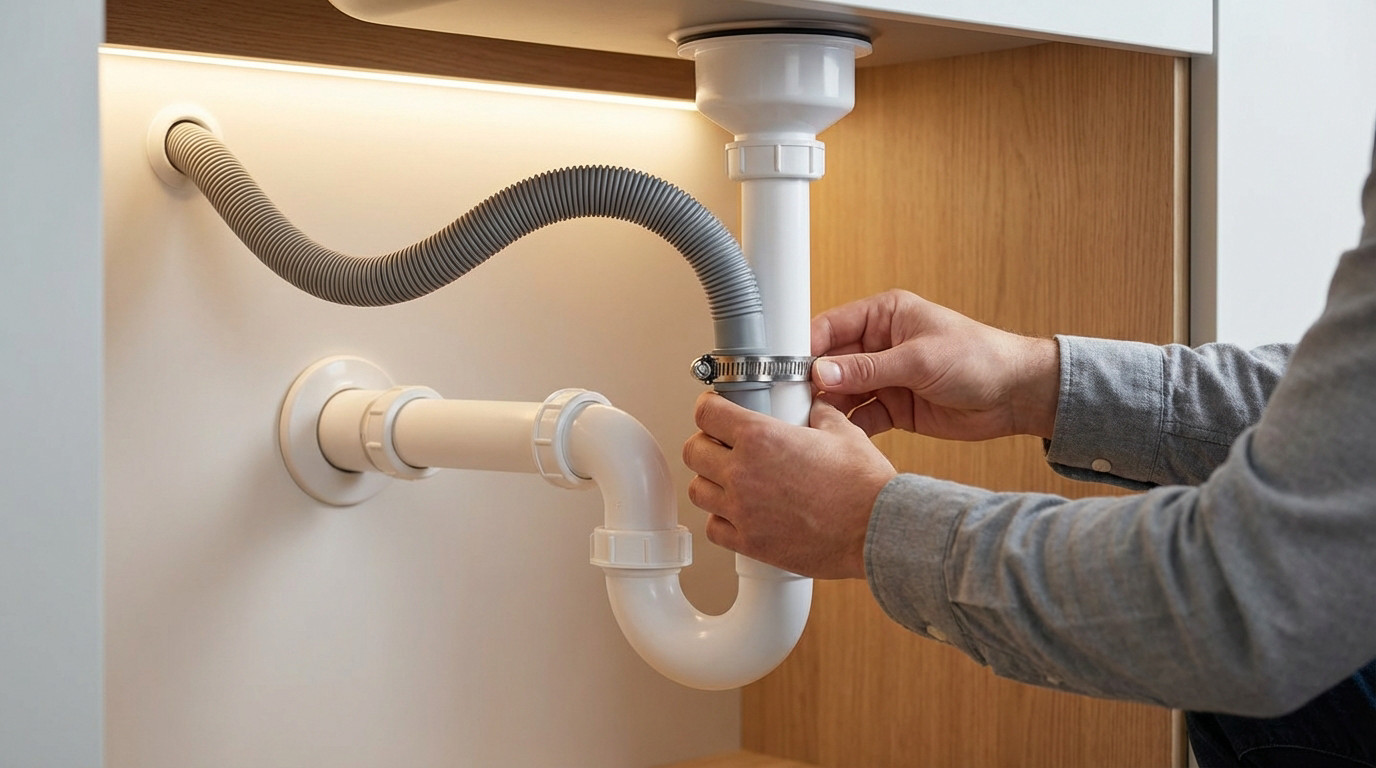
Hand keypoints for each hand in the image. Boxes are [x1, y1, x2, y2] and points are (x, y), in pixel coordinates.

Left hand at [682, 392, 896, 578]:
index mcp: (761, 437)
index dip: (709, 408)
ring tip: (729, 479)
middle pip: (693, 450)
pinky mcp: (749, 542)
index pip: (707, 413)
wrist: (876, 530)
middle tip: (722, 444)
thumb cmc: (864, 484)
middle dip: (706, 443)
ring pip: (697, 490)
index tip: (715, 411)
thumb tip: (814, 406)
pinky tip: (738, 512)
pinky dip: (720, 518)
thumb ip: (818, 413)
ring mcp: (742, 510)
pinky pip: (713, 527)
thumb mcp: (842, 431)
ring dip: (709, 481)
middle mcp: (743, 472)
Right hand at [811, 289, 1059, 440]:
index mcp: (884, 316)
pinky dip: (848, 428)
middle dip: (811, 383)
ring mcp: (884, 377)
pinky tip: (835, 438)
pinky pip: (861, 417)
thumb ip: (868, 368)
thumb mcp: (919, 359)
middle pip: (830, 363)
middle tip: (790, 403)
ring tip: (810, 425)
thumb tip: (822, 372)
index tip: (784, 369)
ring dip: (827, 408)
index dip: (805, 347)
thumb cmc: (979, 358)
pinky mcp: (894, 407)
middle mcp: (879, 345)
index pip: (831, 327)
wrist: (1017, 395)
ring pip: (841, 393)